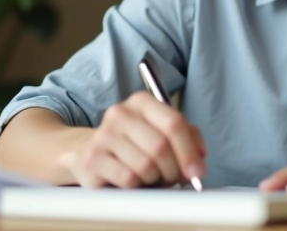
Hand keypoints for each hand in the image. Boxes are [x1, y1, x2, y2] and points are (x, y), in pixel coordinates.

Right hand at [57, 92, 206, 187]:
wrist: (88, 150)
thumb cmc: (133, 144)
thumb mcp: (162, 134)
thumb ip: (188, 140)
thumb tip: (199, 159)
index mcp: (142, 101)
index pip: (174, 123)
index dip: (189, 151)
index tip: (197, 171)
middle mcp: (120, 113)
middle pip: (161, 146)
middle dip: (173, 169)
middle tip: (173, 177)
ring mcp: (103, 134)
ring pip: (145, 166)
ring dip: (155, 178)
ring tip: (150, 176)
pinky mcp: (92, 158)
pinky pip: (128, 179)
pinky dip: (137, 186)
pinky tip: (132, 180)